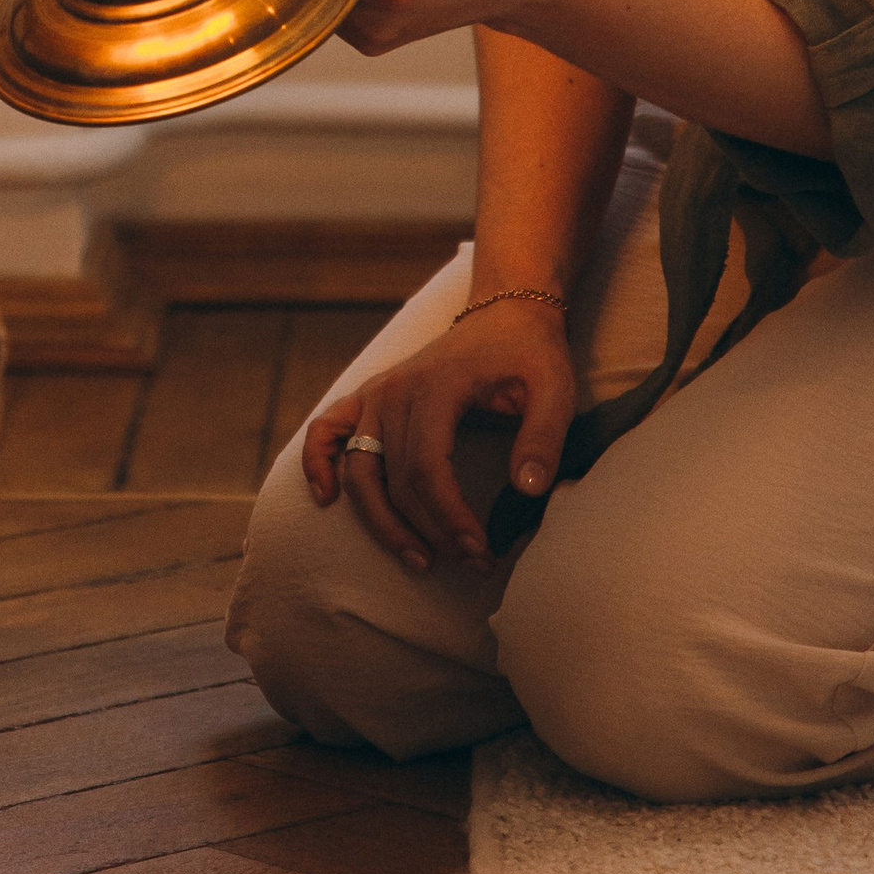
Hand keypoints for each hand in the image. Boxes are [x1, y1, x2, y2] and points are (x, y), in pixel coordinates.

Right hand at [303, 303, 577, 571]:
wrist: (505, 311)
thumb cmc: (530, 353)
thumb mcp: (555, 388)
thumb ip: (543, 437)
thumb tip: (528, 490)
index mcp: (438, 385)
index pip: (427, 467)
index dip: (449, 517)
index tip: (481, 550)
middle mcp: (396, 389)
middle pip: (396, 478)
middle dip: (431, 530)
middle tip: (472, 562)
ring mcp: (377, 392)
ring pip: (361, 470)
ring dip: (383, 522)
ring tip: (420, 559)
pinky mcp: (370, 396)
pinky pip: (326, 431)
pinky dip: (318, 463)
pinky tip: (326, 499)